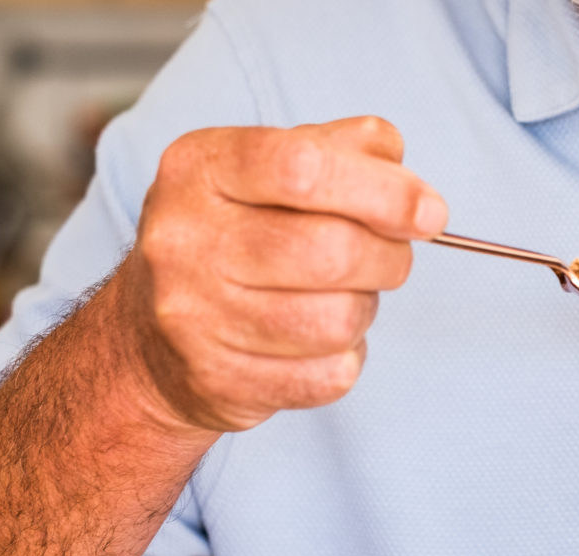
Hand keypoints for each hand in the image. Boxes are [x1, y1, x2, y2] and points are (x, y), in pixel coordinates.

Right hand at [117, 116, 446, 432]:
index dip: (383, 192)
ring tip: (342, 297)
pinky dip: (344, 358)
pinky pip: (329, 376)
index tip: (429, 213)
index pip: (303, 168)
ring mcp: (194, 317)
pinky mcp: (218, 382)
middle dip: (389, 257)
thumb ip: (341, 150)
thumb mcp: (267, 169)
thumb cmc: (234, 236)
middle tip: (389, 256)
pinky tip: (316, 341)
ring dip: (365, 309)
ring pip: (339, 320)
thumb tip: (404, 177)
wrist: (149, 337)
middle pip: (333, 251)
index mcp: (199, 168)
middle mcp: (185, 240)